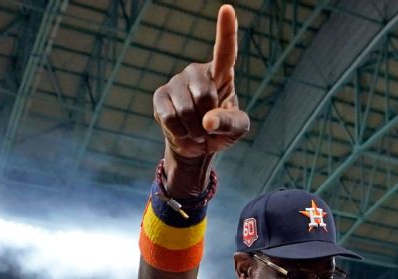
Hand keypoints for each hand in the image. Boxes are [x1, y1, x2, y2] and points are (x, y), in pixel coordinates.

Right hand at [152, 5, 249, 183]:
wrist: (197, 145)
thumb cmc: (222, 130)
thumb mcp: (237, 129)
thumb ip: (230, 123)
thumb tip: (208, 121)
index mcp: (221, 74)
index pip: (225, 51)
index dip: (226, 31)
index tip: (227, 10)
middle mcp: (197, 72)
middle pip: (205, 95)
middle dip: (208, 120)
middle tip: (209, 127)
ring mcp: (176, 82)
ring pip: (186, 109)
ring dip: (194, 130)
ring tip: (196, 130)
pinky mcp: (160, 96)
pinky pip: (169, 117)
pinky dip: (179, 132)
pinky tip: (181, 130)